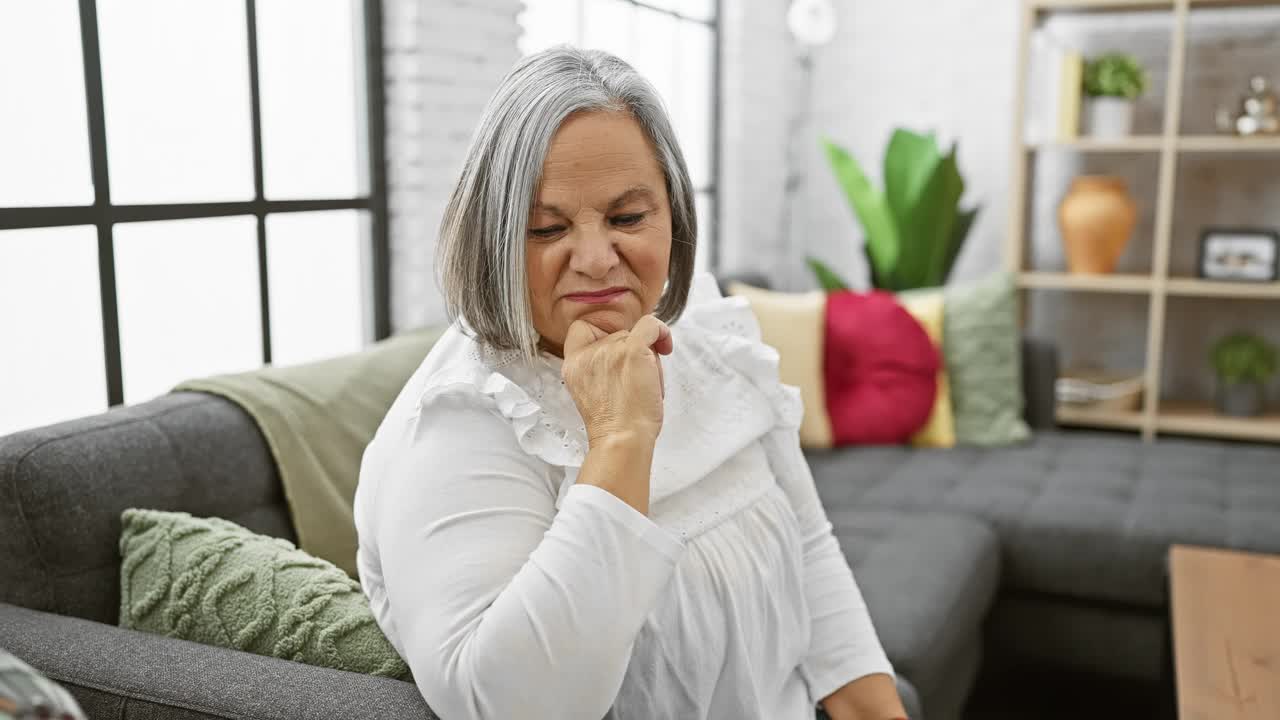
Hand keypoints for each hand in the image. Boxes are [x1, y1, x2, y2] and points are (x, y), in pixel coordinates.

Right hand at [561, 314, 672, 445]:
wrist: (622, 439)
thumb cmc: (615, 426)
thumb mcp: (592, 391)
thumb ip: (599, 369)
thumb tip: (622, 353)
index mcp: (573, 364)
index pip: (580, 330)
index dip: (601, 334)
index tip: (615, 350)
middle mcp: (588, 354)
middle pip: (616, 335)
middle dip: (631, 353)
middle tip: (635, 380)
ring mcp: (610, 349)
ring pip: (635, 336)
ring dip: (648, 357)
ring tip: (647, 384)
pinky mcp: (632, 350)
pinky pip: (650, 326)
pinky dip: (661, 332)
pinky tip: (666, 345)